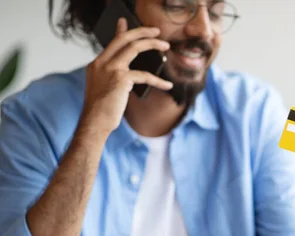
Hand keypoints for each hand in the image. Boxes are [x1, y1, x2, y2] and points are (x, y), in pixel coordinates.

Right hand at [79, 18, 172, 137]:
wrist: (95, 123)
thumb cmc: (102, 111)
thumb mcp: (106, 89)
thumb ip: (115, 77)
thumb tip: (129, 73)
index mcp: (96, 64)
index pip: (112, 42)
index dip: (121, 31)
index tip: (125, 22)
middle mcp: (101, 63)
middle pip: (123, 39)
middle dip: (141, 31)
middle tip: (155, 31)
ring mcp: (110, 69)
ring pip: (134, 47)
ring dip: (152, 44)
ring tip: (165, 46)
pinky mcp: (121, 79)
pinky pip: (145, 75)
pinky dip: (158, 81)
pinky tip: (167, 85)